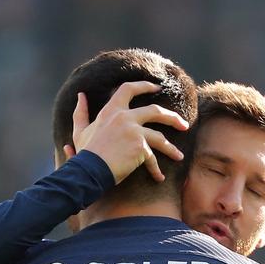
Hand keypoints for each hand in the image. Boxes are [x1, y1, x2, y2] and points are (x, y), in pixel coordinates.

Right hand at [65, 81, 189, 184]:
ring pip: (160, 137)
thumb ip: (81, 112)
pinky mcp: (140, 147)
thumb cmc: (85, 153)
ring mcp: (134, 131)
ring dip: (171, 149)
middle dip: (172, 117)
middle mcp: (125, 117)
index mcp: (111, 110)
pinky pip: (152, 158)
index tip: (157, 87)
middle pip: (155, 111)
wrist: (88, 170)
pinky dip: (156, 169)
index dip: (144, 86)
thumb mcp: (80, 130)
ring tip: (179, 156)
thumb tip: (80, 96)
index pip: (129, 89)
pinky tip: (159, 178)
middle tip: (184, 125)